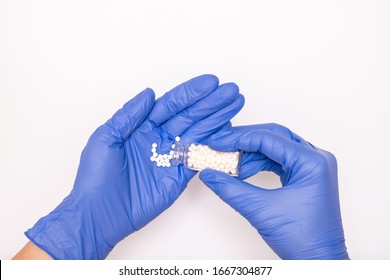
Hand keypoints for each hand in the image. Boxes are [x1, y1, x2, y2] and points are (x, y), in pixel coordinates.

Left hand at [26, 74, 243, 258]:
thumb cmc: (96, 176)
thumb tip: (149, 93)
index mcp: (142, 127)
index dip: (191, 93)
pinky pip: (199, 158)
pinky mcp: (179, 176)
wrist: (99, 213)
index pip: (171, 104)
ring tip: (236, 104)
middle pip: (190, 116)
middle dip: (211, 103)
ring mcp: (170, 157)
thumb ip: (129, 115)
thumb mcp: (106, 138)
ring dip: (217, 119)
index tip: (210, 83)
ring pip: (198, 133)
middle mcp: (159, 139)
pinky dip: (214, 146)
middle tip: (231, 91)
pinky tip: (228, 132)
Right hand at [199, 124, 348, 258]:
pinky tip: (242, 170)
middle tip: (220, 145)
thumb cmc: (304, 239)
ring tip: (228, 163)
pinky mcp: (306, 175)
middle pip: (273, 137)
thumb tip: (209, 174)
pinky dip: (259, 163)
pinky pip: (279, 160)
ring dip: (250, 154)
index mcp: (312, 162)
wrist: (319, 261)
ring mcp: (312, 167)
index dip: (239, 139)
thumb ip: (231, 189)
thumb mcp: (261, 211)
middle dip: (244, 142)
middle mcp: (316, 159)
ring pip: (275, 148)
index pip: (269, 139)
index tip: (218, 142)